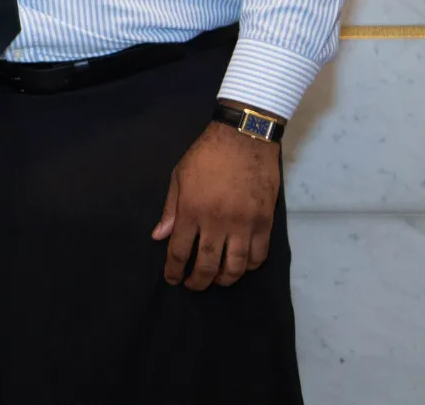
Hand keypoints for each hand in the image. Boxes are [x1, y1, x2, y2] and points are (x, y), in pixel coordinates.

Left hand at [152, 119, 280, 289]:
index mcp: (192, 211)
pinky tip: (240, 266)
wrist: (243, 139)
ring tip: (216, 280)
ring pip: (234, 266)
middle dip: (197, 281)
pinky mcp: (264, 223)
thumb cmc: (206, 155)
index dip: (174, 270)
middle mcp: (217, 222)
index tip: (172, 279)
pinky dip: (248, 266)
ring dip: (224, 279)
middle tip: (192, 285)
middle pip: (207, 265)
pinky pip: (258, 255)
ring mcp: (243, 225)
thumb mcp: (179, 177)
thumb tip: (159, 237)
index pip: (179, 251)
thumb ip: (170, 209)